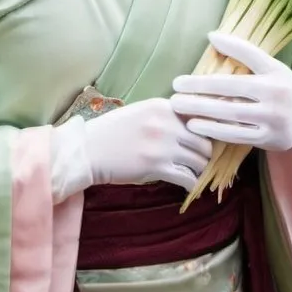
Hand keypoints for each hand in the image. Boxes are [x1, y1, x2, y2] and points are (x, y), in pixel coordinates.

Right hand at [80, 98, 212, 192]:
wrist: (88, 150)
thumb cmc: (111, 131)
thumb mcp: (141, 112)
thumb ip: (165, 116)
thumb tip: (191, 126)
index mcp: (162, 106)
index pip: (198, 118)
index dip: (204, 132)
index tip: (202, 143)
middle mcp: (166, 123)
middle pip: (204, 141)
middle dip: (203, 154)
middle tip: (198, 162)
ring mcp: (163, 145)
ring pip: (199, 161)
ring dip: (198, 170)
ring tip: (193, 174)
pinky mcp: (157, 166)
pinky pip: (187, 178)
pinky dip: (191, 184)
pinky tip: (187, 185)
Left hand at [170, 32, 291, 151]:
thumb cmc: (285, 86)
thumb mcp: (270, 65)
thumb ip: (243, 51)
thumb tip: (211, 36)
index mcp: (273, 78)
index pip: (236, 75)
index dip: (205, 78)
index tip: (180, 79)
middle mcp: (274, 100)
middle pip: (230, 98)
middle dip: (199, 96)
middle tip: (174, 94)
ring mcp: (273, 122)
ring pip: (232, 118)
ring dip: (203, 115)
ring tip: (180, 110)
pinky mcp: (270, 140)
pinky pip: (238, 137)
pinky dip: (216, 132)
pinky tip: (197, 127)